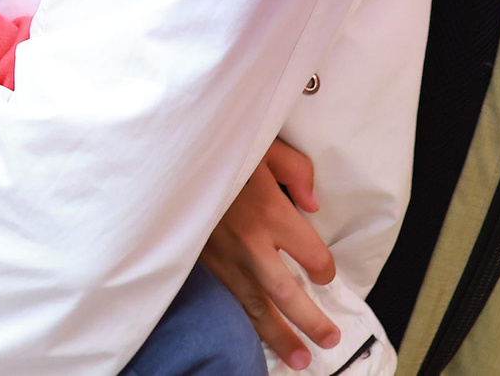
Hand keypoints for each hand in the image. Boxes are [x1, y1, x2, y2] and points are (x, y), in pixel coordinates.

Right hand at [200, 141, 339, 369]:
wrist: (169, 160)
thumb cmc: (221, 149)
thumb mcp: (266, 146)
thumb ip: (297, 172)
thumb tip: (314, 204)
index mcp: (270, 213)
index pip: (312, 257)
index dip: (325, 269)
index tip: (324, 272)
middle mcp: (250, 243)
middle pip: (287, 294)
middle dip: (311, 322)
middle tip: (330, 340)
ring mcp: (224, 258)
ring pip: (256, 307)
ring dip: (279, 336)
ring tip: (300, 360)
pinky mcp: (204, 264)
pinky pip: (229, 301)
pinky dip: (245, 323)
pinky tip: (256, 338)